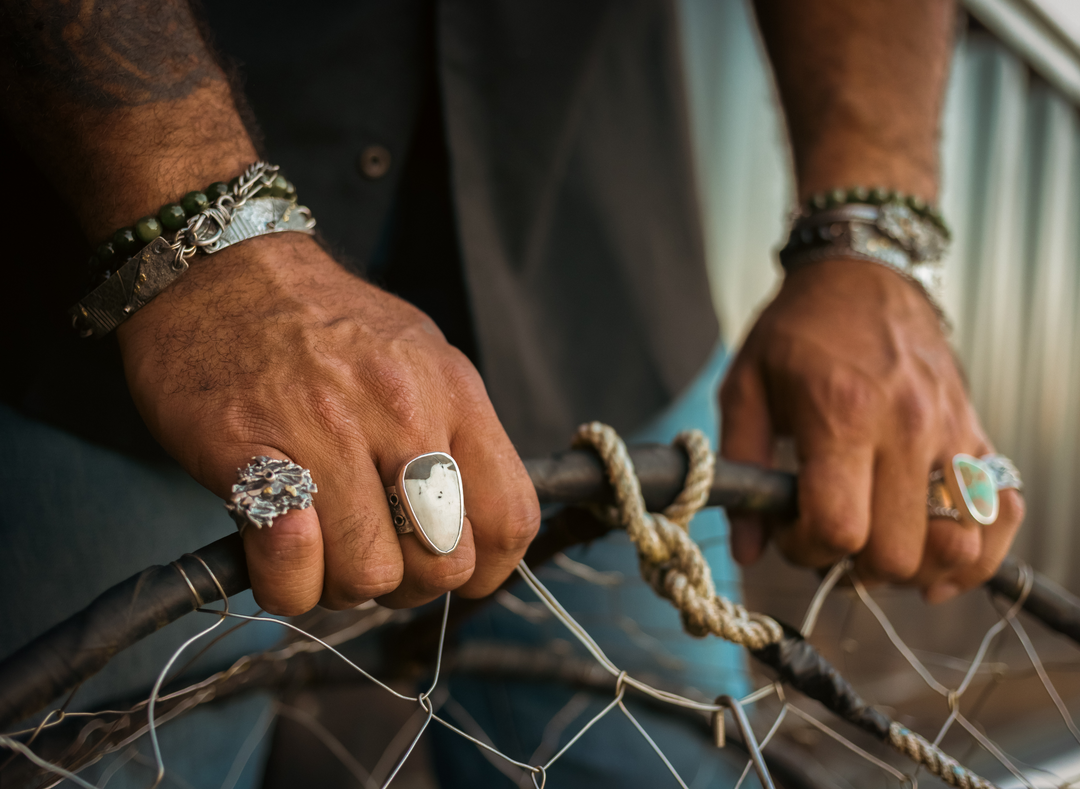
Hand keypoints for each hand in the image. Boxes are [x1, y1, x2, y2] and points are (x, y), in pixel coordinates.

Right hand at [118, 234, 539, 614]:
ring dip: (340, 585)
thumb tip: (476, 523)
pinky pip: (290, 567)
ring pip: (369, 577)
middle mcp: (400, 410)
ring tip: (317, 546)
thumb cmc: (323, 323)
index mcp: (451, 391)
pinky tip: (272, 548)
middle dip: (409, 583)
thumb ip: (455, 433)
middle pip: (444, 563)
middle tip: (371, 553)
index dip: (488, 568)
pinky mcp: (247, 452)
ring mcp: (324, 431)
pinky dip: (285, 582)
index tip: (453, 570)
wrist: (217, 268)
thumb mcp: (419, 355)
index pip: (511, 518)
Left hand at [719, 258, 1023, 601]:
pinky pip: (1003, 512)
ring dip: (915, 568)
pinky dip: (978, 551)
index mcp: (842, 415)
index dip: (806, 549)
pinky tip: (940, 559)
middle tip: (829, 538)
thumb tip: (747, 549)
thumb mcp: (745, 388)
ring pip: (957, 546)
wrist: (862, 273)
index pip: (839, 529)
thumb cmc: (797, 332)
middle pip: (897, 553)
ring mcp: (950, 431)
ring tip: (878, 547)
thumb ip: (739, 468)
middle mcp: (907, 427)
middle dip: (854, 566)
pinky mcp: (976, 432)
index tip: (789, 530)